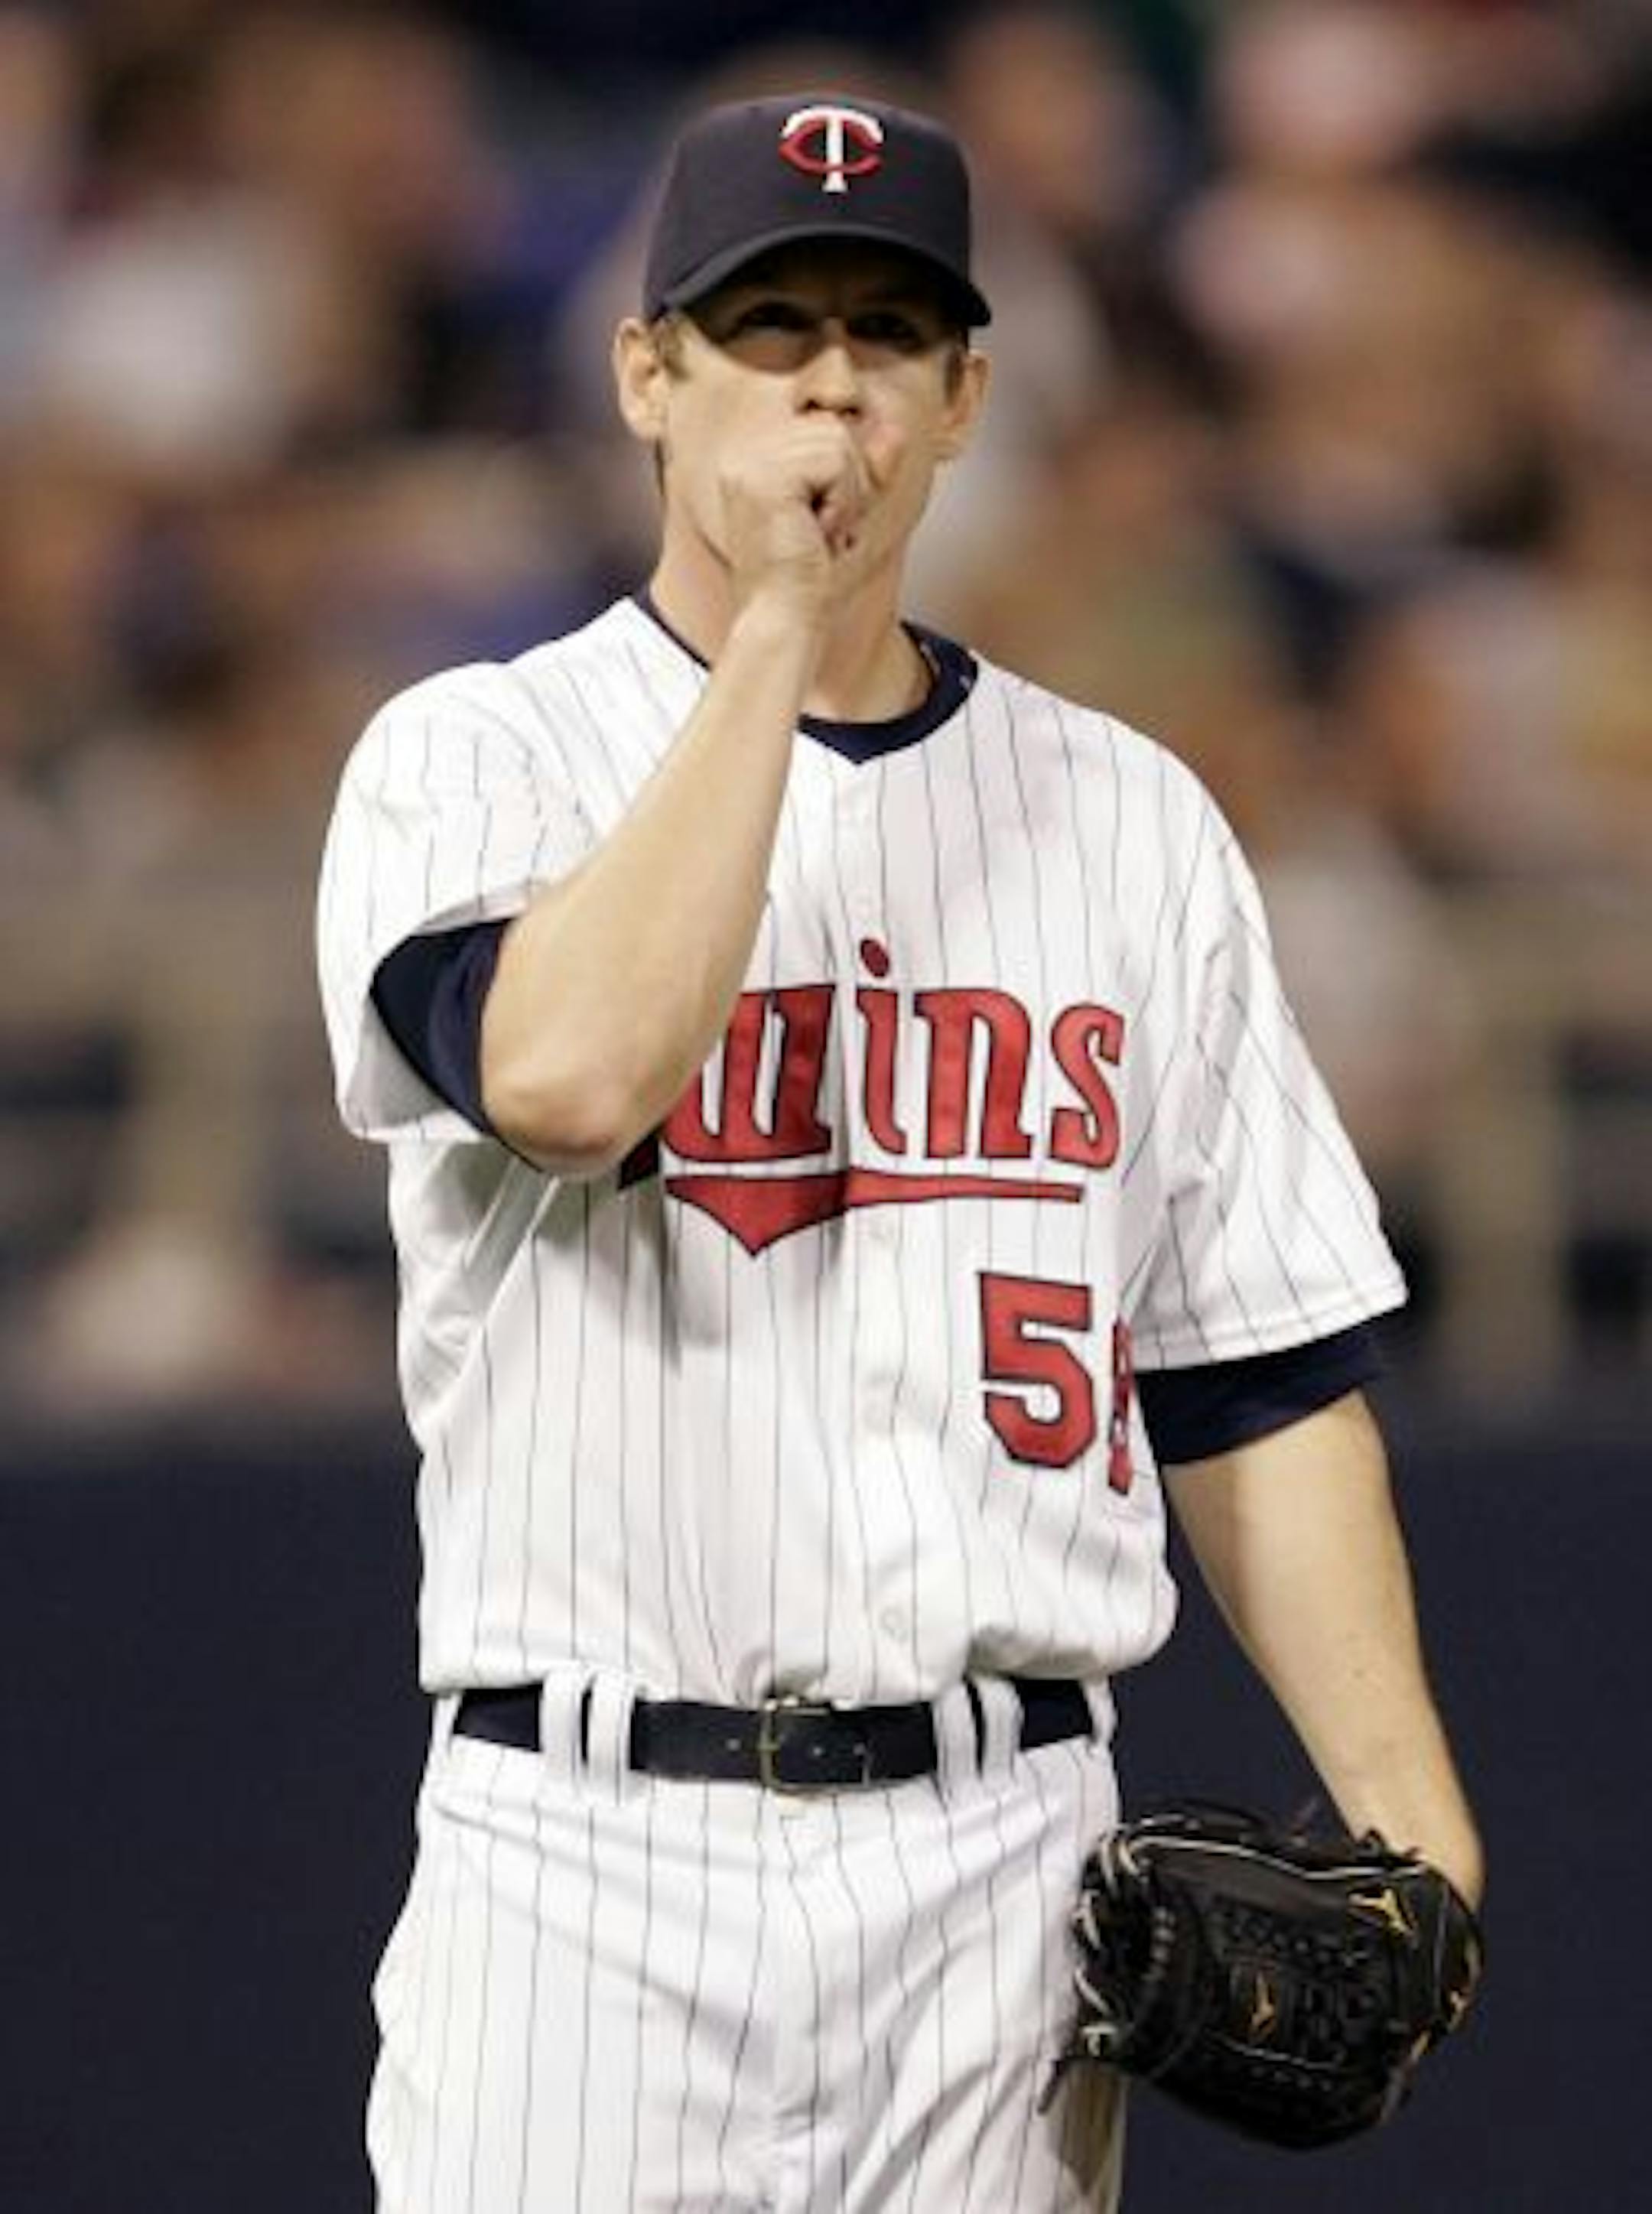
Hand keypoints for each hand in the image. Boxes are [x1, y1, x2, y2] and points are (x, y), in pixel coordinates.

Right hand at [720, 417, 875, 625]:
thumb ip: (866, 467)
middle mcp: (743, 455)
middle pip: (832, 428)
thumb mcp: (848, 510)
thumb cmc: (811, 578)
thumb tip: (895, 430)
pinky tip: (818, 533)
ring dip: (847, 496)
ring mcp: (749, 464)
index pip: (823, 426)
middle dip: (847, 484)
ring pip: (838, 441)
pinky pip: (837, 461)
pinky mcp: (766, 479)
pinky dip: (843, 502)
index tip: (822, 523)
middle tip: (822, 532)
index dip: (844, 474)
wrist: (784, 621)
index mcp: (752, 460)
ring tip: (819, 533)